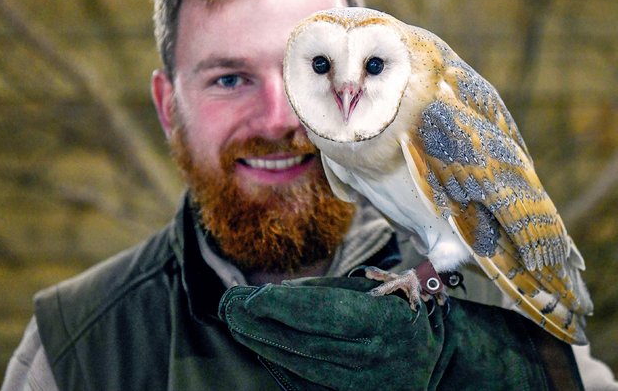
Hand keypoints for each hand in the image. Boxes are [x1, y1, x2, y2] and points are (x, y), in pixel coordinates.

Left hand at [218, 276, 581, 390]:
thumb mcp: (380, 294)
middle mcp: (372, 359)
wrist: (448, 364)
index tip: (240, 296)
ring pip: (299, 367)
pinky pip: (309, 385)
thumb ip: (335, 298)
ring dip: (262, 346)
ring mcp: (363, 385)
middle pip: (300, 343)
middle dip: (256, 325)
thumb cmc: (413, 314)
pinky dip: (281, 366)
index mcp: (383, 325)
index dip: (273, 307)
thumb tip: (279, 298)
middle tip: (226, 308)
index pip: (315, 316)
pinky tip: (262, 349)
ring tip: (236, 325)